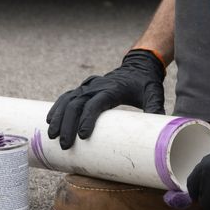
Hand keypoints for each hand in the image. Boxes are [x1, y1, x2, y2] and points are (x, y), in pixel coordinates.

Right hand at [45, 49, 166, 148]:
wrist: (138, 65)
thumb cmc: (145, 83)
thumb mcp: (154, 93)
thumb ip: (155, 109)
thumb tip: (159, 134)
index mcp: (112, 88)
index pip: (96, 103)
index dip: (87, 118)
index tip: (82, 135)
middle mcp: (97, 86)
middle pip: (76, 104)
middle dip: (68, 124)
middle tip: (65, 144)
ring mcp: (88, 86)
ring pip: (68, 100)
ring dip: (58, 117)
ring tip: (52, 136)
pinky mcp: (84, 89)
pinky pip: (66, 97)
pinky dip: (57, 108)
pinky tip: (50, 121)